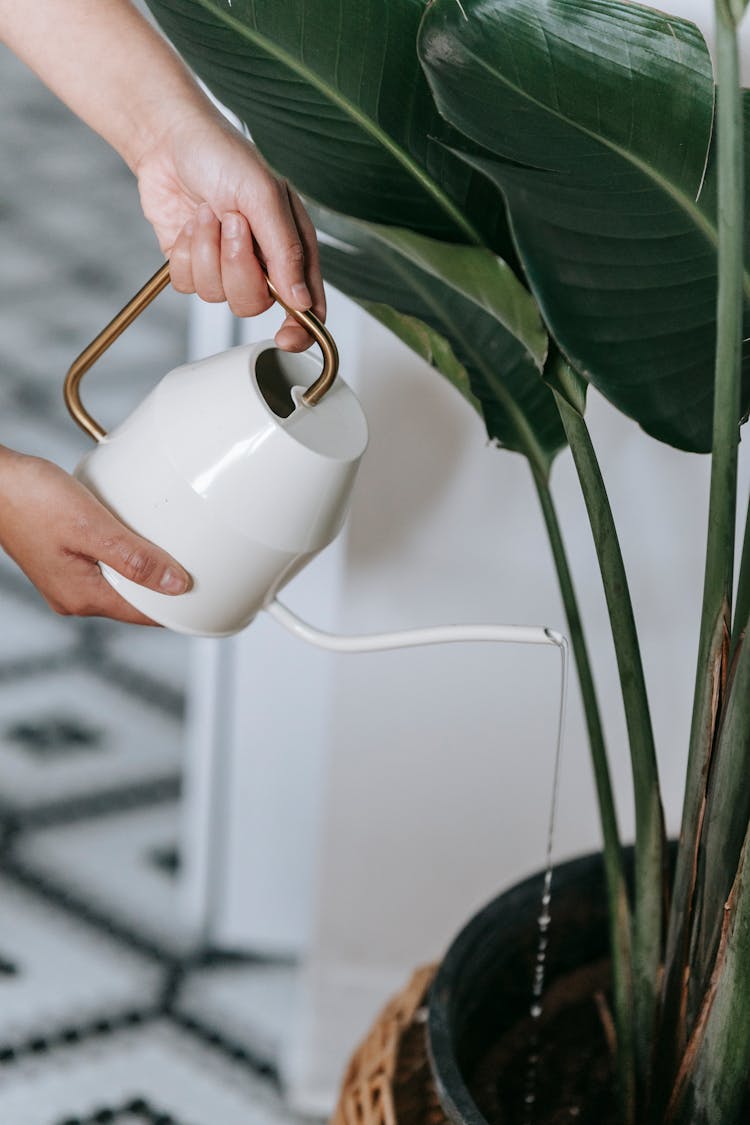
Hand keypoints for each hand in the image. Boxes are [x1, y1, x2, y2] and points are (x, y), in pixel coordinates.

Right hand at [0, 449, 190, 624]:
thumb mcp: (91, 527)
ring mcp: (68, 578)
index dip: (179, 608)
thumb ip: (134, 559)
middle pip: (136, 600)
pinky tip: (137, 534)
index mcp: (82, 596)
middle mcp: (74, 595)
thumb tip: (175, 585)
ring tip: (174, 547)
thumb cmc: (28, 497)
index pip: (144, 615)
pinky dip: (127, 553)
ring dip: (146, 567)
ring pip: (121, 581)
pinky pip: (106, 564)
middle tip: (201, 564)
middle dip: (167, 586)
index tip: (211, 594)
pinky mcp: (64, 558)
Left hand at [135, 109, 325, 352]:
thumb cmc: (224, 155)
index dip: (301, 329)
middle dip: (236, 266)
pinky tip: (190, 224)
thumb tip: (302, 302)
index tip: (287, 338)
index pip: (308, 304)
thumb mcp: (264, 194)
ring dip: (206, 252)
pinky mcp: (193, 266)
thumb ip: (285, 250)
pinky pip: (188, 285)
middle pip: (254, 303)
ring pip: (216, 296)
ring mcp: (225, 267)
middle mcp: (262, 262)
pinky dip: (185, 253)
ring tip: (207, 214)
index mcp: (292, 247)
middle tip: (231, 224)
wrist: (168, 139)